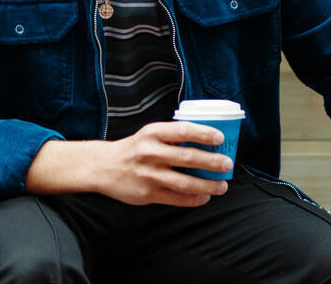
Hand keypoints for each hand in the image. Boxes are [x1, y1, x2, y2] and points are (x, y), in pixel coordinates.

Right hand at [25, 121, 230, 205]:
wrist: (102, 167)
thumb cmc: (134, 149)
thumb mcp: (149, 135)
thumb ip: (173, 137)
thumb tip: (208, 141)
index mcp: (152, 133)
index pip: (183, 131)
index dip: (204, 133)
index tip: (221, 137)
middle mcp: (150, 153)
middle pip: (188, 157)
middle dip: (212, 161)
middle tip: (228, 164)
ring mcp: (148, 175)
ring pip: (185, 181)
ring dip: (208, 185)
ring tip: (222, 186)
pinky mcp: (147, 194)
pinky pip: (176, 198)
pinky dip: (194, 199)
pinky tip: (204, 197)